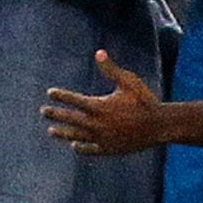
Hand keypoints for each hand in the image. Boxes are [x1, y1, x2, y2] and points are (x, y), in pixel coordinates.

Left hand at [41, 50, 164, 155]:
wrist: (159, 126)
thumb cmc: (145, 100)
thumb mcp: (129, 81)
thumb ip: (111, 69)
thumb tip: (98, 52)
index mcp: (100, 106)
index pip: (74, 100)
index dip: (61, 96)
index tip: (50, 92)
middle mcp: (97, 124)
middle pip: (71, 119)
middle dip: (56, 114)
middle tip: (43, 111)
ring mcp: (102, 138)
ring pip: (76, 136)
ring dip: (63, 133)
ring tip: (51, 131)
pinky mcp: (109, 149)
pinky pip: (90, 149)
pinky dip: (81, 147)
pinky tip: (74, 145)